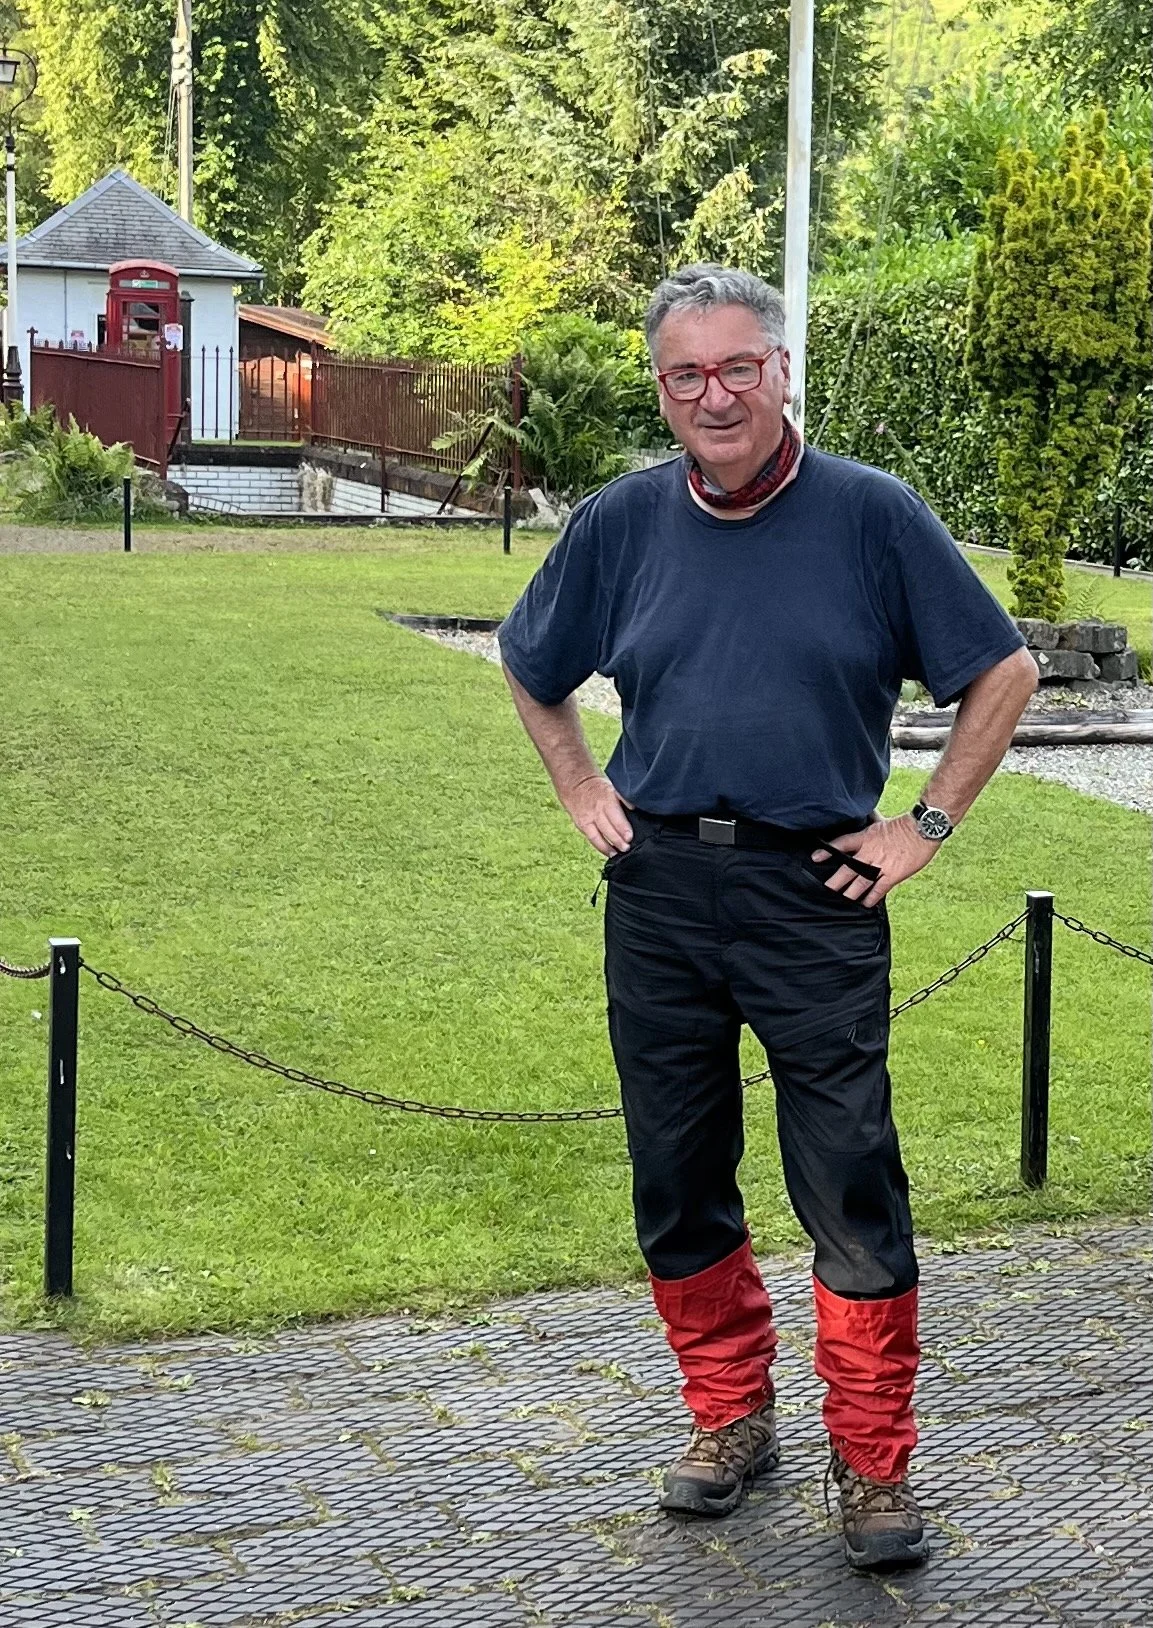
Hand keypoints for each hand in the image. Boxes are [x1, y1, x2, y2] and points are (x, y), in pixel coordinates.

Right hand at [560, 774, 634, 856]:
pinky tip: (610, 853)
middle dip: (617, 839)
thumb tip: (634, 807)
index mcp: (606, 798)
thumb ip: (624, 798)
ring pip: (599, 835)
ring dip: (610, 846)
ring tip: (620, 852)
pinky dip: (601, 847)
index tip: (629, 836)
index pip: (614, 814)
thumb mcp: (613, 787)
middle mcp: (596, 809)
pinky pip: (592, 839)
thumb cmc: (599, 788)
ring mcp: (588, 819)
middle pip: (607, 827)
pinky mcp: (583, 826)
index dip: (622, 827)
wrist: (576, 785)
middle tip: (627, 847)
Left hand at [811, 813, 941, 906]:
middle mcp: (870, 853)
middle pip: (848, 869)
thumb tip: (863, 814)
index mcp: (866, 837)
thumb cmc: (904, 824)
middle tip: (827, 888)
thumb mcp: (881, 821)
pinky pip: (879, 889)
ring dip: (850, 892)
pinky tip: (865, 903)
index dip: (827, 851)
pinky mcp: (893, 875)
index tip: (816, 858)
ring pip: (861, 882)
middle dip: (836, 880)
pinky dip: (872, 898)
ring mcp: (881, 865)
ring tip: (843, 898)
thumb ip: (869, 822)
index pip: (841, 844)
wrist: (924, 829)